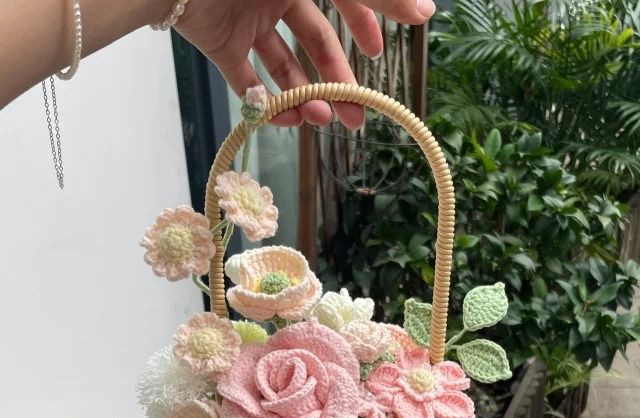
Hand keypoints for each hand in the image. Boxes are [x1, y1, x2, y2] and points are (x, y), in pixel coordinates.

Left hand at [176, 0, 434, 127]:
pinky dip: (266, 103)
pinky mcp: (217, 44)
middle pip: (315, 43)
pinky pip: (246, 81)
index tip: (378, 54)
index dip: (362, 25)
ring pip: (283, 67)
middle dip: (338, 81)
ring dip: (305, 96)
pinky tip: (289, 120)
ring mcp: (243, 20)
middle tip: (358, 119)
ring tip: (322, 120)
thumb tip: (426, 11)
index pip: (340, 0)